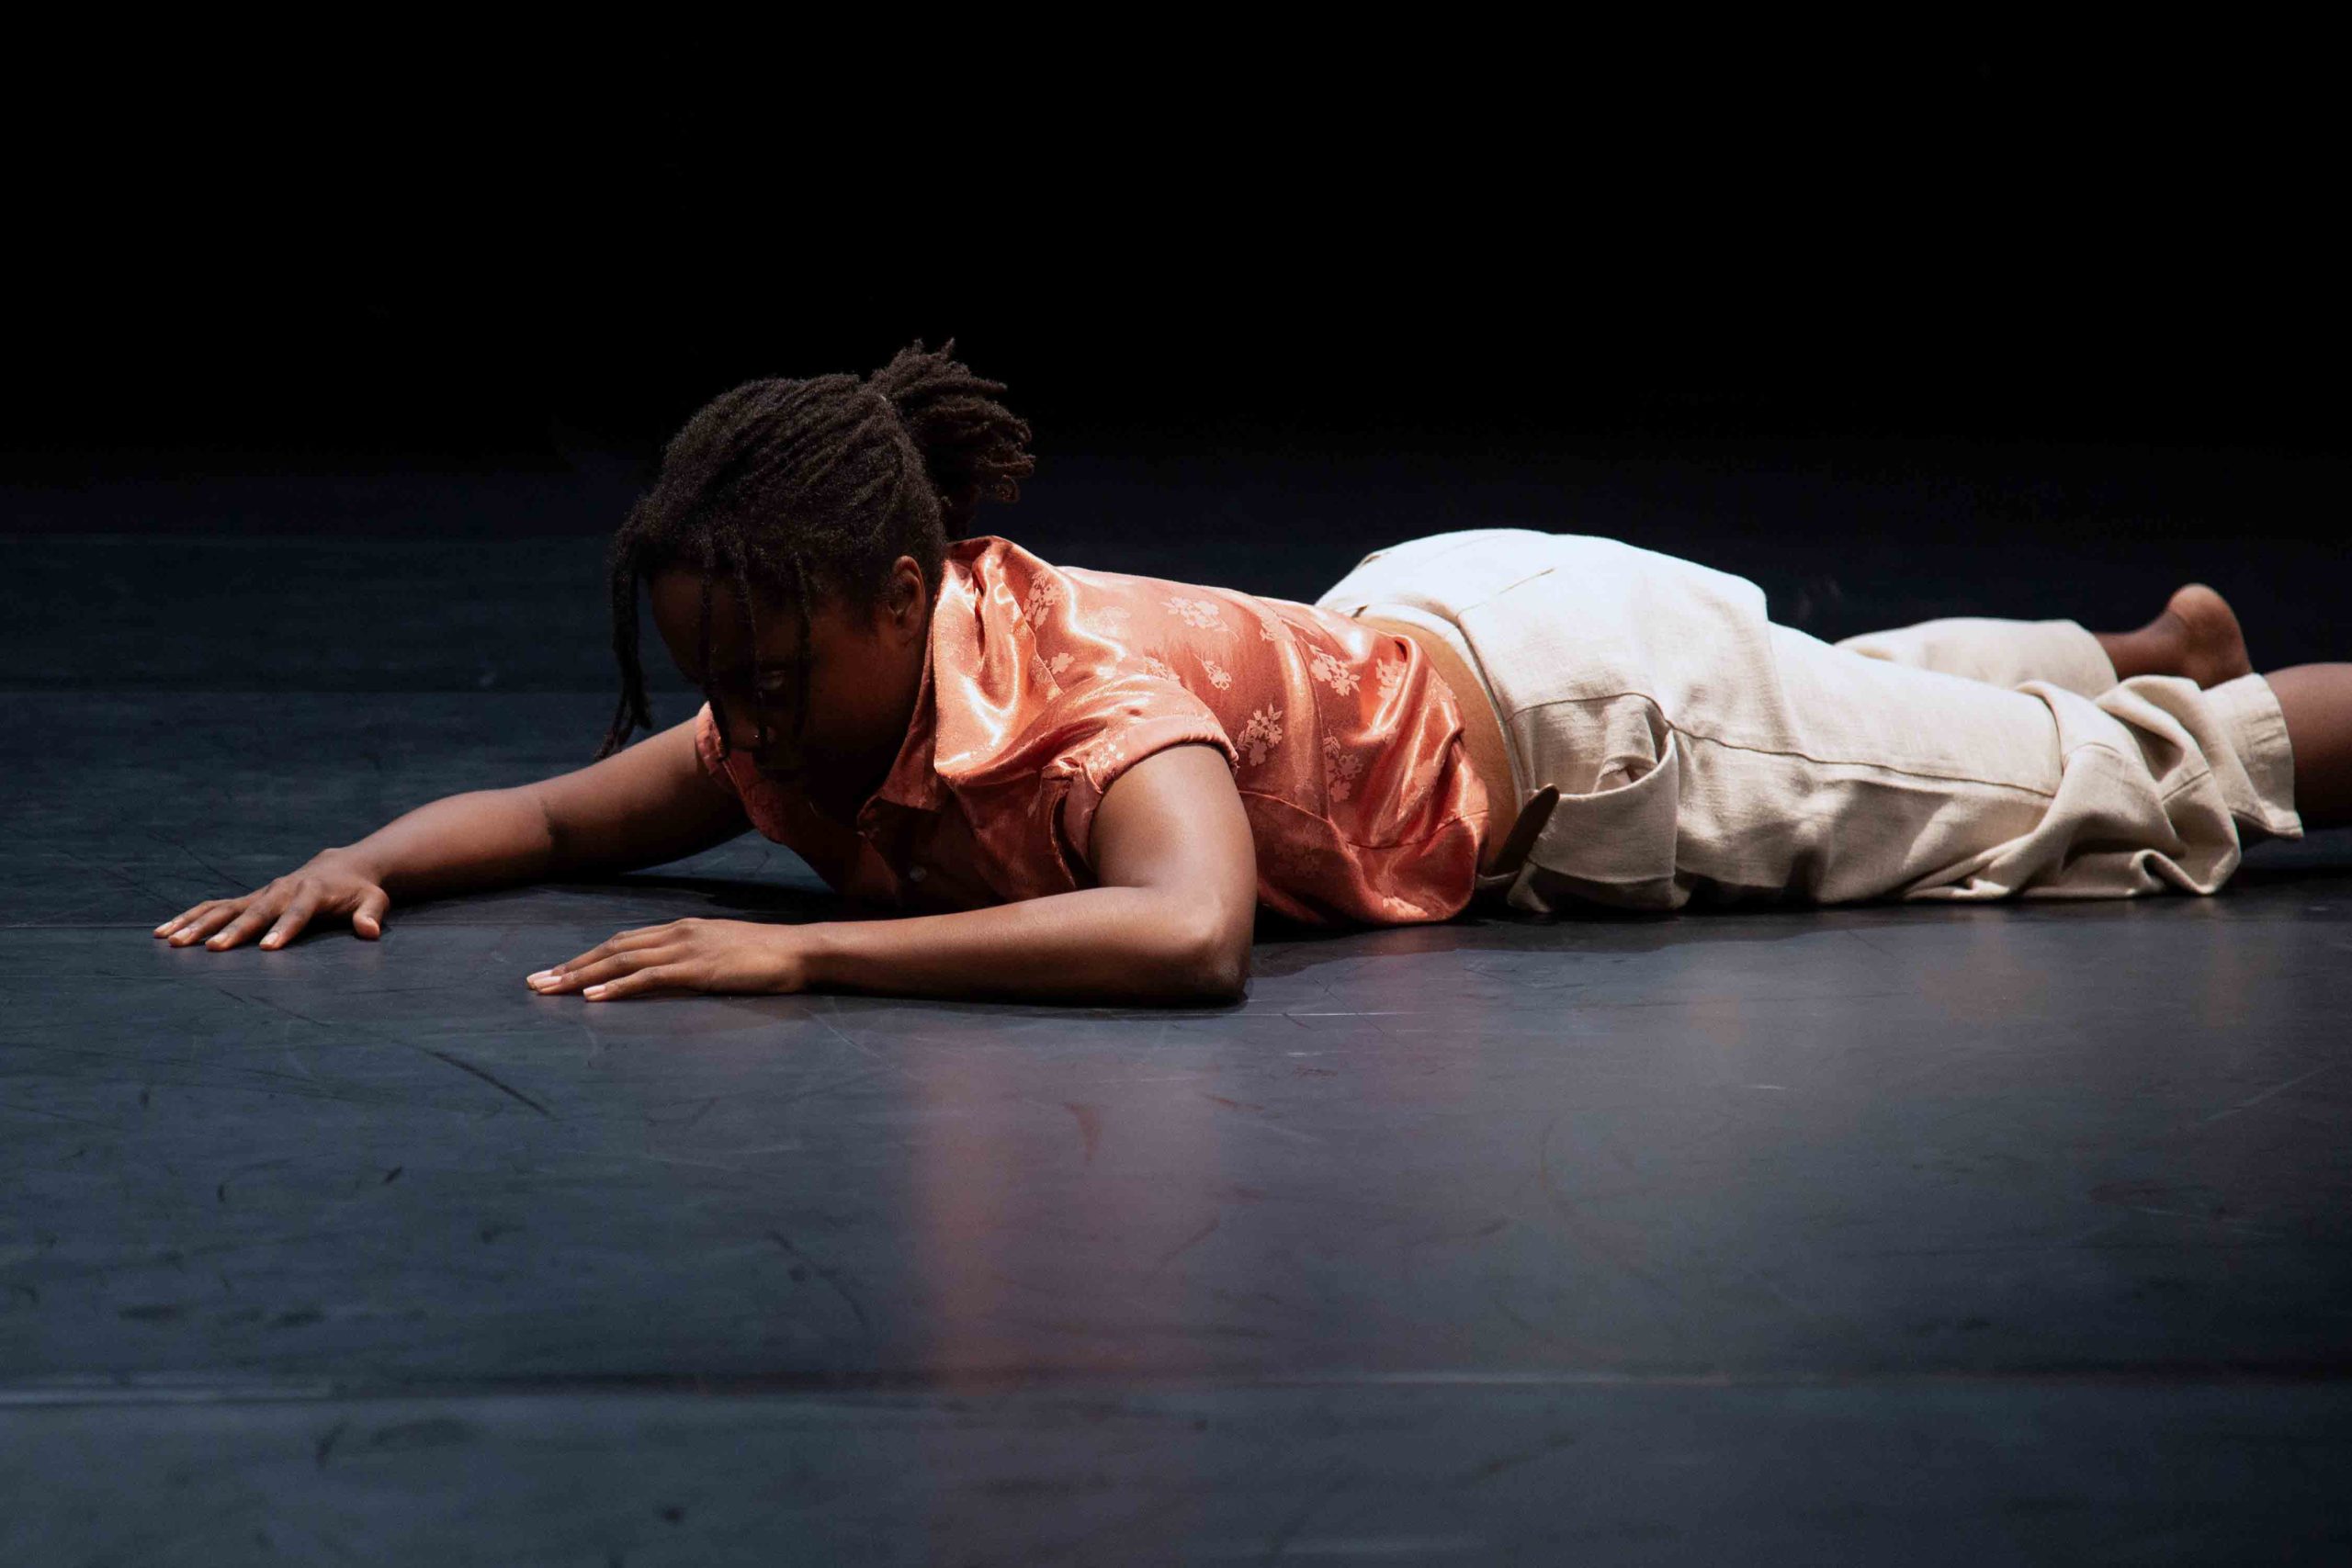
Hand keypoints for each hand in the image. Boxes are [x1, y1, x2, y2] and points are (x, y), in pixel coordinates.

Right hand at [154, 848, 392, 950]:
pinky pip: (214, 907)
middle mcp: (281, 889)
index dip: (283, 930)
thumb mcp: (374, 900)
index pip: (297, 913)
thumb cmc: (359, 890)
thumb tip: (371, 931)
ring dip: (199, 924)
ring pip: (225, 907)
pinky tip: (164, 931)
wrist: (341, 867)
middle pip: (254, 911)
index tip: (267, 948)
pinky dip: (189, 917)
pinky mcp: (247, 898)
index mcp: (312, 891)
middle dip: (234, 931)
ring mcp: (261, 893)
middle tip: (212, 950)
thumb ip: (371, 915)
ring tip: (172, 941)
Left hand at [525, 917, 810, 1001]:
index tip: (557, 971)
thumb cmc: (767, 958)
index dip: (587, 955)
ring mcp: (686, 949)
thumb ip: (693, 959)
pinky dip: (618, 985)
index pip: (622, 940)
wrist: (800, 952)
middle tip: (535, 982)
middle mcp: (677, 933)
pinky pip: (649, 977)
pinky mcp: (697, 969)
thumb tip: (670, 974)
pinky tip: (594, 997)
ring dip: (581, 975)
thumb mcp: (722, 953)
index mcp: (681, 929)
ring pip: (621, 960)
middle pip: (612, 948)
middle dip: (570, 965)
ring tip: (550, 990)